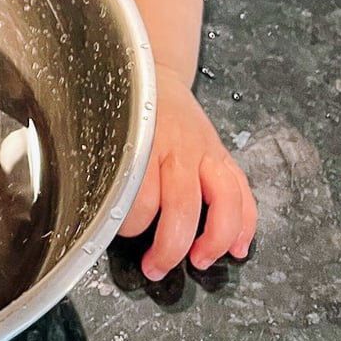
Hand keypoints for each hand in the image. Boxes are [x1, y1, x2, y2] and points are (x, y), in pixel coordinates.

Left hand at [118, 63, 256, 280]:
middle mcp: (178, 147)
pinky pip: (243, 191)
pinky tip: (238, 247)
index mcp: (142, 142)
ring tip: (200, 261)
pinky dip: (246, 223)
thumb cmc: (125, 111)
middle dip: (170, 246)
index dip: (130, 224)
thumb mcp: (105, 132)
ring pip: (224, 200)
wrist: (153, 73)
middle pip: (183, 206)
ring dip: (215, 238)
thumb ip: (106, 168)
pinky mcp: (223, 155)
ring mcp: (205, 152)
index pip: (139, 195)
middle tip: (155, 267)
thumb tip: (94, 212)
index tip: (118, 234)